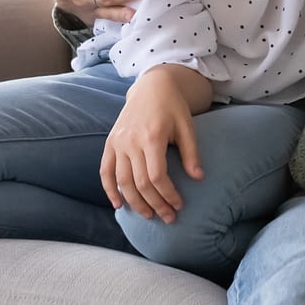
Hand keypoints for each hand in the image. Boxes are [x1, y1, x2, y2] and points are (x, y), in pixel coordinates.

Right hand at [102, 66, 205, 221]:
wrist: (151, 86)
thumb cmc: (172, 107)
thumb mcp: (187, 126)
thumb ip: (191, 153)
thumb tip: (199, 178)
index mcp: (152, 136)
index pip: (157, 176)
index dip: (168, 195)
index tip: (179, 206)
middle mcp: (131, 141)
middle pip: (140, 183)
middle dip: (155, 205)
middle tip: (168, 218)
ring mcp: (118, 142)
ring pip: (122, 181)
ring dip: (135, 203)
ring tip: (148, 216)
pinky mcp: (110, 143)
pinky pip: (105, 171)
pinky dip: (109, 190)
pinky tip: (119, 206)